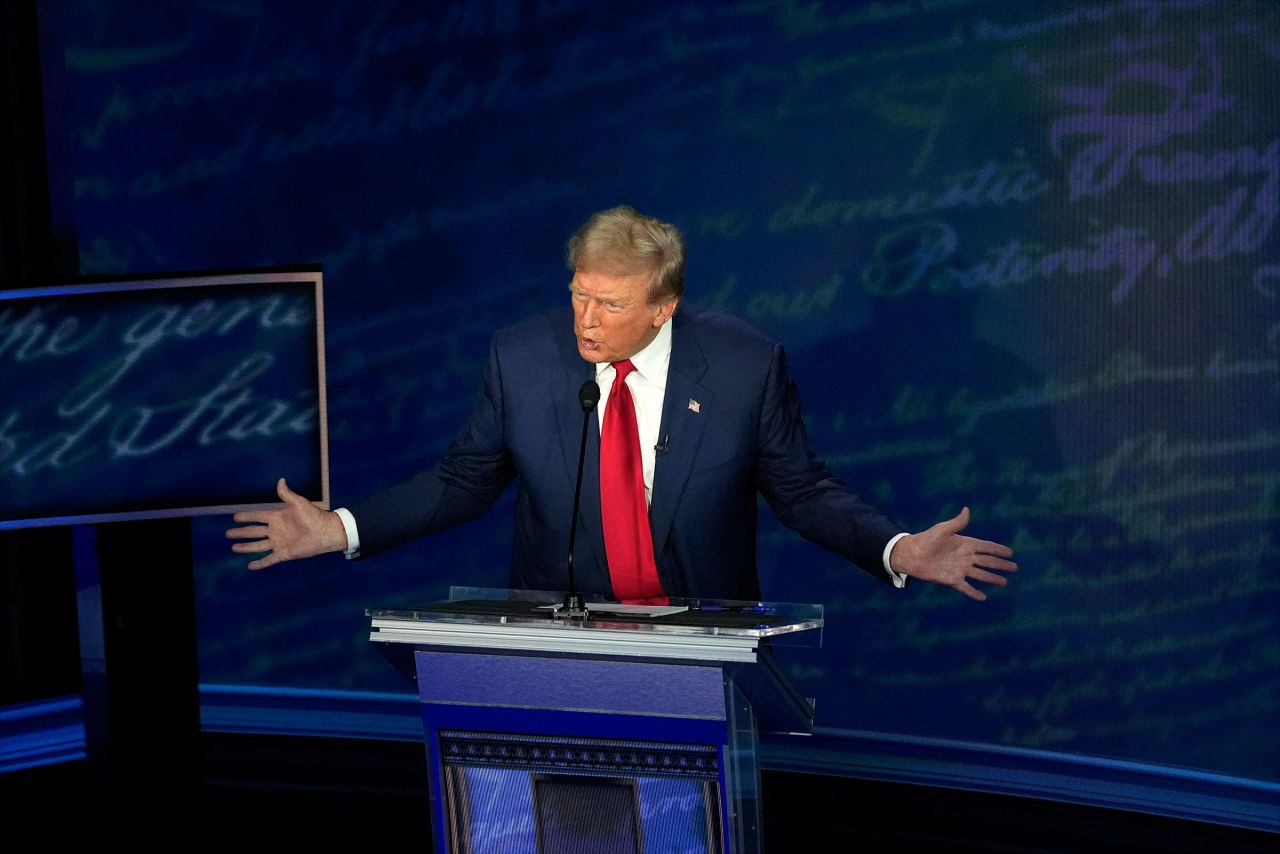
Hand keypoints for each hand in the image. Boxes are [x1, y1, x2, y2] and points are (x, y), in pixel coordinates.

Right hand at [225, 478, 347, 569]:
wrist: (326, 532)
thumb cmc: (314, 515)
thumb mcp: (299, 503)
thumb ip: (287, 494)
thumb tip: (281, 479)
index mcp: (278, 517)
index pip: (257, 516)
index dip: (246, 517)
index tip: (234, 517)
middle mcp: (276, 530)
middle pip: (254, 532)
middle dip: (241, 533)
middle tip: (228, 534)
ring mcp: (279, 542)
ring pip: (258, 545)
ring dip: (246, 547)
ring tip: (234, 548)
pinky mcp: (284, 553)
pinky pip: (269, 559)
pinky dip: (260, 563)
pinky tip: (250, 566)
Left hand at [890, 507, 1016, 600]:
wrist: (912, 554)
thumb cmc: (926, 539)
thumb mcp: (942, 529)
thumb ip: (957, 523)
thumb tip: (967, 510)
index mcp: (965, 543)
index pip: (986, 547)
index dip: (998, 549)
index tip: (1011, 553)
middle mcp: (965, 557)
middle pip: (987, 561)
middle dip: (1001, 564)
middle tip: (1015, 568)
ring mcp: (960, 569)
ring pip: (980, 575)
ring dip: (992, 578)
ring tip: (1004, 582)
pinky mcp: (952, 579)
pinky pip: (966, 587)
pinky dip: (974, 592)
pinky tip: (983, 597)